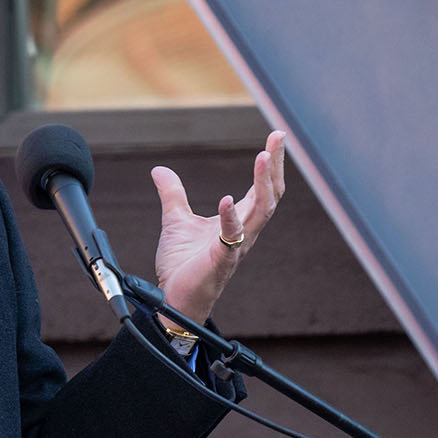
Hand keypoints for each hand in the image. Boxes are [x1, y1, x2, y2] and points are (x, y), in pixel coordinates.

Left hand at [150, 130, 286, 327]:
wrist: (172, 299)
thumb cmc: (182, 266)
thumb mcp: (175, 221)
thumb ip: (173, 195)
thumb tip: (159, 170)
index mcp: (238, 222)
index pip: (262, 188)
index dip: (270, 163)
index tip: (276, 137)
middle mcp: (244, 232)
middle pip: (271, 195)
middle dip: (275, 166)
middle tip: (278, 138)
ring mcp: (236, 247)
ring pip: (261, 212)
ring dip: (263, 184)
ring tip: (263, 157)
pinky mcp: (221, 261)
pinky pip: (232, 238)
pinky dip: (230, 218)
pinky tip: (227, 200)